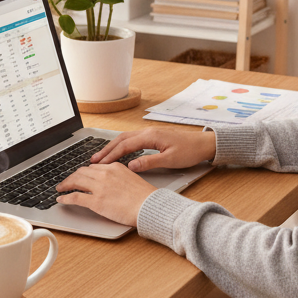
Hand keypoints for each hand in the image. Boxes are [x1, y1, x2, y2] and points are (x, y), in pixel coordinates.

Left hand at [55, 163, 157, 227]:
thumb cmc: (144, 196)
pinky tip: (62, 199)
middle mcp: (105, 174)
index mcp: (114, 167)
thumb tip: (111, 182)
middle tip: (67, 182)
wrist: (149, 206)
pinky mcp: (96, 201)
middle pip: (81, 172)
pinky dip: (66, 198)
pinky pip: (75, 197)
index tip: (80, 176)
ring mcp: (99, 187)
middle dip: (72, 177)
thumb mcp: (131, 178)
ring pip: (75, 181)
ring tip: (60, 189)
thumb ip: (118, 177)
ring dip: (65, 184)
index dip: (84, 172)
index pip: (93, 167)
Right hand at [90, 127, 216, 172]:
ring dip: (112, 147)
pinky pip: (132, 139)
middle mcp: (148, 132)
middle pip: (121, 139)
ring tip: (100, 157)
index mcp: (150, 136)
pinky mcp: (153, 136)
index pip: (125, 145)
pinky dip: (121, 145)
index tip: (99, 164)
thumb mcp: (170, 160)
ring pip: (125, 138)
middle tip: (93, 160)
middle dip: (106, 150)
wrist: (204, 144)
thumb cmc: (190, 151)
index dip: (111, 155)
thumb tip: (130, 166)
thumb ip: (149, 162)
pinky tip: (117, 152)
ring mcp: (150, 133)